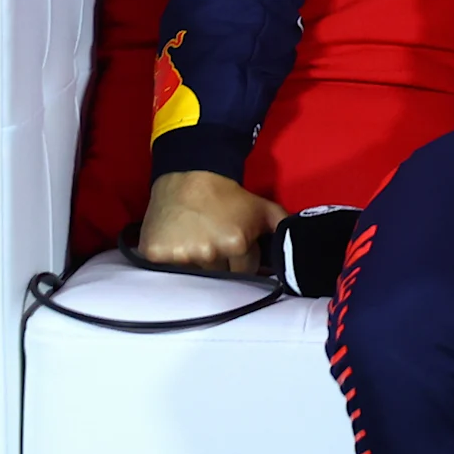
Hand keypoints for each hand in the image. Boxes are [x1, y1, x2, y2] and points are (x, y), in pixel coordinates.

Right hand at [139, 170, 285, 274]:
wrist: (189, 176)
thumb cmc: (229, 196)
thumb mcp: (263, 209)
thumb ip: (283, 228)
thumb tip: (298, 247)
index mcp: (236, 244)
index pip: (245, 273)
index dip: (242, 263)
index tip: (235, 252)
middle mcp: (208, 253)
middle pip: (219, 277)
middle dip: (220, 266)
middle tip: (214, 245)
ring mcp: (180, 255)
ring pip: (194, 276)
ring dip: (196, 265)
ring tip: (196, 244)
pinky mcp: (155, 254)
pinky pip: (166, 271)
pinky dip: (171, 262)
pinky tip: (176, 245)